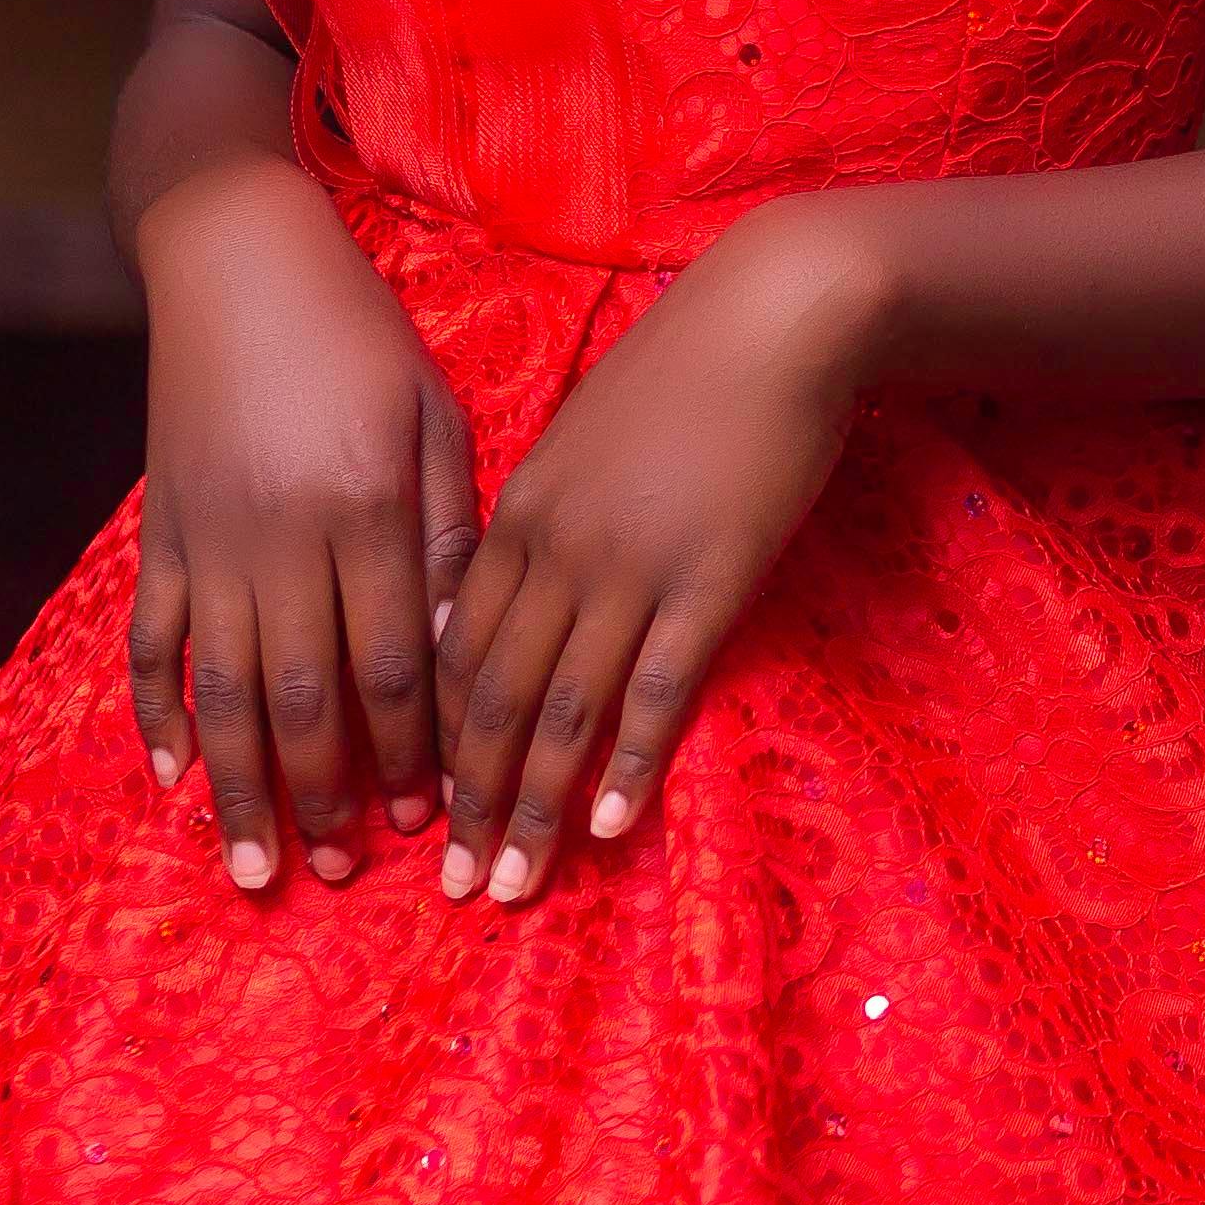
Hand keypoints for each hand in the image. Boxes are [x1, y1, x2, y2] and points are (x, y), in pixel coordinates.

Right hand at [127, 156, 479, 895]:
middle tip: (350, 870)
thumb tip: (463, 640)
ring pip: (222, 692)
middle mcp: (279, 536)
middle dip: (330, 794)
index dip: (414, 748)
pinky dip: (156, 713)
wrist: (235, 256)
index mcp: (362, 506)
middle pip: (304, 697)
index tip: (435, 813)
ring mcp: (208, 539)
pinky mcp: (159, 530)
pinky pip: (149, 640)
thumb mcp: (431, 411)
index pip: (394, 662)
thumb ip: (449, 525)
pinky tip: (173, 777)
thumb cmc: (356, 331)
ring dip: (241, 789)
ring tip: (259, 865)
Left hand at [430, 195, 889, 904]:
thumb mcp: (582, 444)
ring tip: (517, 885)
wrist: (774, 317)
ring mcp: (631, 569)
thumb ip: (540, 524)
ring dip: (536, 807)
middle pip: (494, 699)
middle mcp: (557, 552)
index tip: (429, 815)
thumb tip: (510, 597)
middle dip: (471, 802)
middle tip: (457, 886)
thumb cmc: (682, 374)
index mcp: (518, 517)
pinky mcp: (708, 579)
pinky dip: (630, 762)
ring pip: (564, 710)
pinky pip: (657, 687)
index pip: (454, 655)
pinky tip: (615, 822)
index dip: (438, 744)